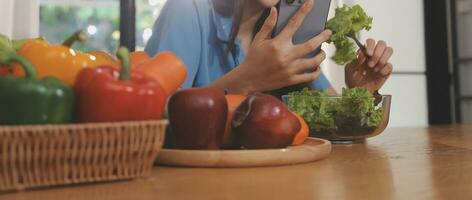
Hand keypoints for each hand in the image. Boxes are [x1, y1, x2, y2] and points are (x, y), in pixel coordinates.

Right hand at [211, 0, 331, 93]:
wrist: (248, 79)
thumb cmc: (253, 58)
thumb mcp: (258, 39)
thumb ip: (268, 25)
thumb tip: (274, 10)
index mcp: (278, 44)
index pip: (294, 24)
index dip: (303, 12)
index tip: (311, 3)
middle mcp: (286, 56)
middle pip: (311, 45)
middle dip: (322, 37)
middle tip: (328, 33)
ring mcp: (290, 69)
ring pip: (313, 62)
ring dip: (321, 56)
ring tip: (322, 52)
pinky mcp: (291, 80)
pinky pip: (309, 76)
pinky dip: (316, 72)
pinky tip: (316, 67)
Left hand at [345, 39, 393, 92]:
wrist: (358, 91)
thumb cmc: (353, 78)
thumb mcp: (350, 69)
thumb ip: (355, 60)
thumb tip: (362, 54)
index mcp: (365, 52)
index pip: (371, 41)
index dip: (371, 45)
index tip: (368, 53)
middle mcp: (374, 54)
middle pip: (382, 43)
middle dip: (377, 53)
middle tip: (370, 64)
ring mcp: (381, 61)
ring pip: (389, 50)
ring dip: (382, 59)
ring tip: (374, 69)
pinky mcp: (386, 70)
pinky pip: (390, 65)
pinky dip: (384, 69)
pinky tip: (378, 74)